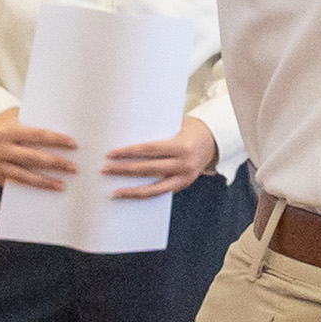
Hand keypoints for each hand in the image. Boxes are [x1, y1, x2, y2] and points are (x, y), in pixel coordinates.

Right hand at [0, 107, 76, 191]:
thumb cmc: (8, 123)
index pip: (37, 135)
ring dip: (45, 182)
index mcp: (6, 131)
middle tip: (73, 167)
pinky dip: (31, 187)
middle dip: (55, 163)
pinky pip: (15, 184)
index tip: (74, 144)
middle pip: (32, 158)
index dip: (56, 140)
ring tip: (62, 185)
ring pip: (23, 176)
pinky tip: (45, 189)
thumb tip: (65, 140)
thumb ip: (37, 128)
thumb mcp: (20, 119)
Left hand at [105, 115, 219, 198]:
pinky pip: (160, 193)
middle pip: (147, 169)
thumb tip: (127, 136)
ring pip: (153, 188)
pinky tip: (129, 194)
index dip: (128, 152)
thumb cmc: (191, 129)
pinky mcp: (183, 184)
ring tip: (113, 191)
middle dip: (124, 170)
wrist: (215, 140)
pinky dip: (143, 195)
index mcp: (182, 146)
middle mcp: (184, 164)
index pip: (149, 150)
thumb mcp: (177, 126)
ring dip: (131, 190)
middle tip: (105, 170)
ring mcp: (185, 177)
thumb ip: (156, 134)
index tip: (110, 154)